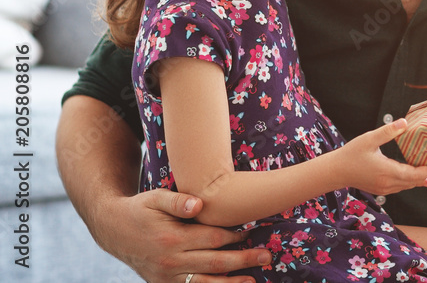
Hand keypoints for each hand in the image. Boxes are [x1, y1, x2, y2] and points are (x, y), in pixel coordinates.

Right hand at [95, 189, 269, 282]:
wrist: (113, 230)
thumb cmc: (140, 210)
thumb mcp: (156, 198)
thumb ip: (178, 200)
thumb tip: (199, 204)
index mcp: (172, 239)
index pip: (212, 239)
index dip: (234, 235)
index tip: (251, 231)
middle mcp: (170, 262)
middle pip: (214, 263)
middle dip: (243, 260)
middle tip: (266, 256)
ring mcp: (166, 277)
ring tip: (254, 281)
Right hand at [337, 119, 426, 194]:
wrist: (336, 171)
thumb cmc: (351, 154)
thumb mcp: (369, 139)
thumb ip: (388, 131)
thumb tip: (404, 123)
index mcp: (387, 171)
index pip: (414, 174)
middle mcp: (387, 183)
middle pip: (413, 181)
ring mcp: (383, 189)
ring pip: (406, 186)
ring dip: (418, 179)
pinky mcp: (379, 189)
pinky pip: (399, 187)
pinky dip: (408, 182)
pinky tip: (412, 178)